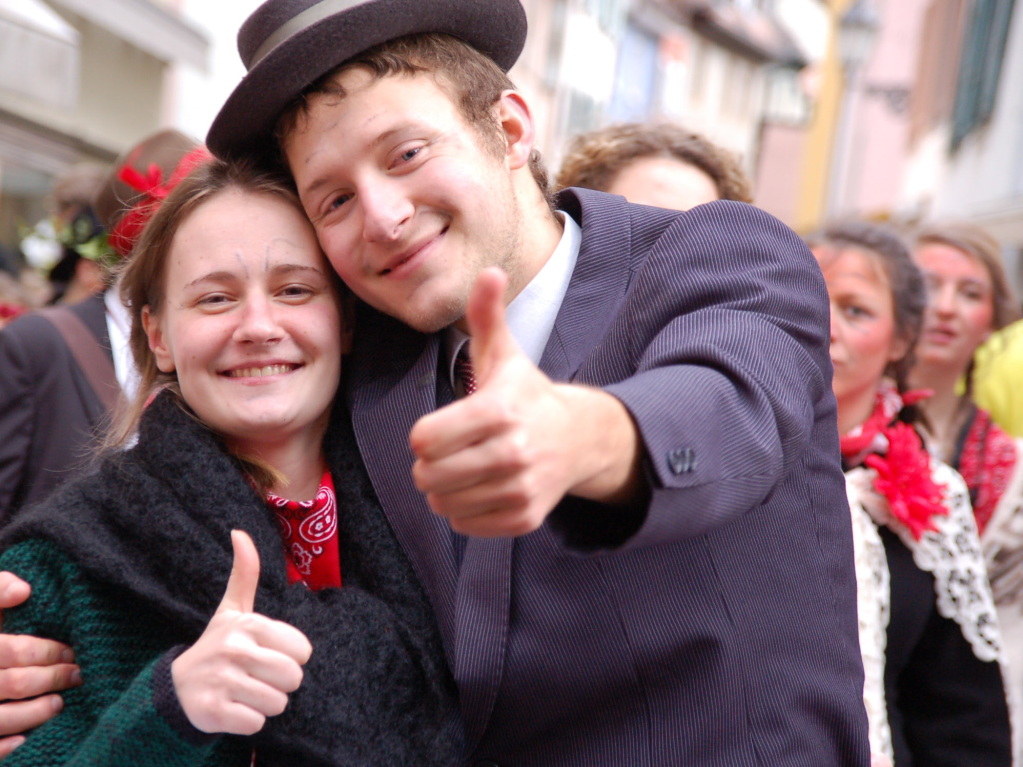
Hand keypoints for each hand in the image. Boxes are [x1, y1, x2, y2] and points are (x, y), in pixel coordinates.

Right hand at [0, 572, 80, 757]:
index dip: (47, 652)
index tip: (72, 651)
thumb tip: (24, 591)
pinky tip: (24, 740)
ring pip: (1, 718)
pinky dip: (5, 747)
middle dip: (52, 679)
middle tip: (78, 674)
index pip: (13, 650)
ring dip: (34, 713)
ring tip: (59, 704)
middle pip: (14, 683)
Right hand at [171, 531, 311, 734]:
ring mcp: (223, 681)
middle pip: (294, 678)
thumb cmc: (216, 647)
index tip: (266, 655)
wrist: (174, 690)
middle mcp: (234, 650)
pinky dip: (248, 722)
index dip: (289, 658)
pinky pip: (257, 724)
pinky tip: (232, 709)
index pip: (303, 651)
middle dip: (280, 684)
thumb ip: (244, 574)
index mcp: (247, 625)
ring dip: (265, 704)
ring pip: (277, 704)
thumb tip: (239, 532)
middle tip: (257, 677)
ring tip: (244, 692)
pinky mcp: (213, 712)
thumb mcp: (231, 611)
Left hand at [409, 268, 641, 536]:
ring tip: (465, 469)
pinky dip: (464, 510)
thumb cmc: (525, 395)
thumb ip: (488, 316)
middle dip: (430, 464)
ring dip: (444, 488)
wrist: (577, 440)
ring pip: (443, 502)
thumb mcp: (504, 355)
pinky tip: (481, 488)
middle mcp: (513, 452)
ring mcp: (521, 488)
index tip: (441, 427)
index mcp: (499, 410)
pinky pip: (464, 524)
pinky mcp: (525, 517)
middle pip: (429, 474)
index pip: (424, 439)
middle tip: (450, 451)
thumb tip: (490, 272)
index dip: (424, 434)